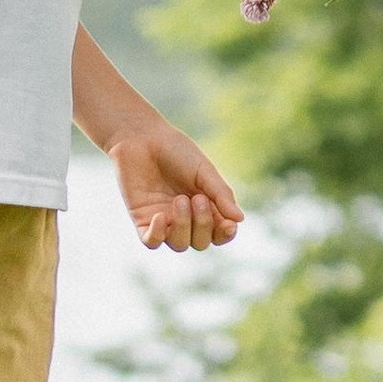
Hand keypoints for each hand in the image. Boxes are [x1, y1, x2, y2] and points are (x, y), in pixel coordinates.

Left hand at [110, 116, 242, 252]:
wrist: (142, 137)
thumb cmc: (176, 151)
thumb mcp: (203, 170)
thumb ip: (221, 194)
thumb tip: (240, 218)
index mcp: (205, 206)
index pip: (219, 233)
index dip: (225, 234)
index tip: (228, 225)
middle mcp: (186, 218)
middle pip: (200, 242)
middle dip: (203, 225)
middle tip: (197, 198)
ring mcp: (164, 221)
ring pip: (179, 244)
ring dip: (183, 226)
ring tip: (180, 200)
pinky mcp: (142, 220)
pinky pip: (151, 241)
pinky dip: (157, 235)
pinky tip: (160, 217)